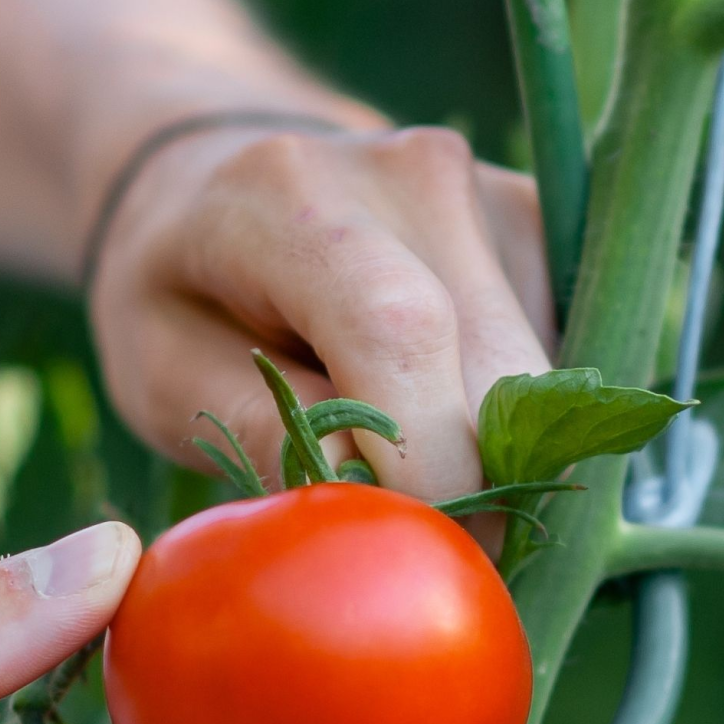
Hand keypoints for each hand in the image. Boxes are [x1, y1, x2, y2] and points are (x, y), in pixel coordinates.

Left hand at [87, 125, 555, 500]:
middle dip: (478, 486)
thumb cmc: (179, 293)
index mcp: (291, 197)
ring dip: (497, 450)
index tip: (417, 550)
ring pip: (546, 374)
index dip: (428, 462)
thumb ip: (259, 432)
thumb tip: (375, 496)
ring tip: (402, 456)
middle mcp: (412, 173)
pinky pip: (561, 354)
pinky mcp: (541, 218)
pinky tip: (439, 408)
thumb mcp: (161, 376)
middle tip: (416, 545)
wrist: (218, 179)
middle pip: (499, 368)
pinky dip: (515, 413)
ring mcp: (489, 188)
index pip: (401, 332)